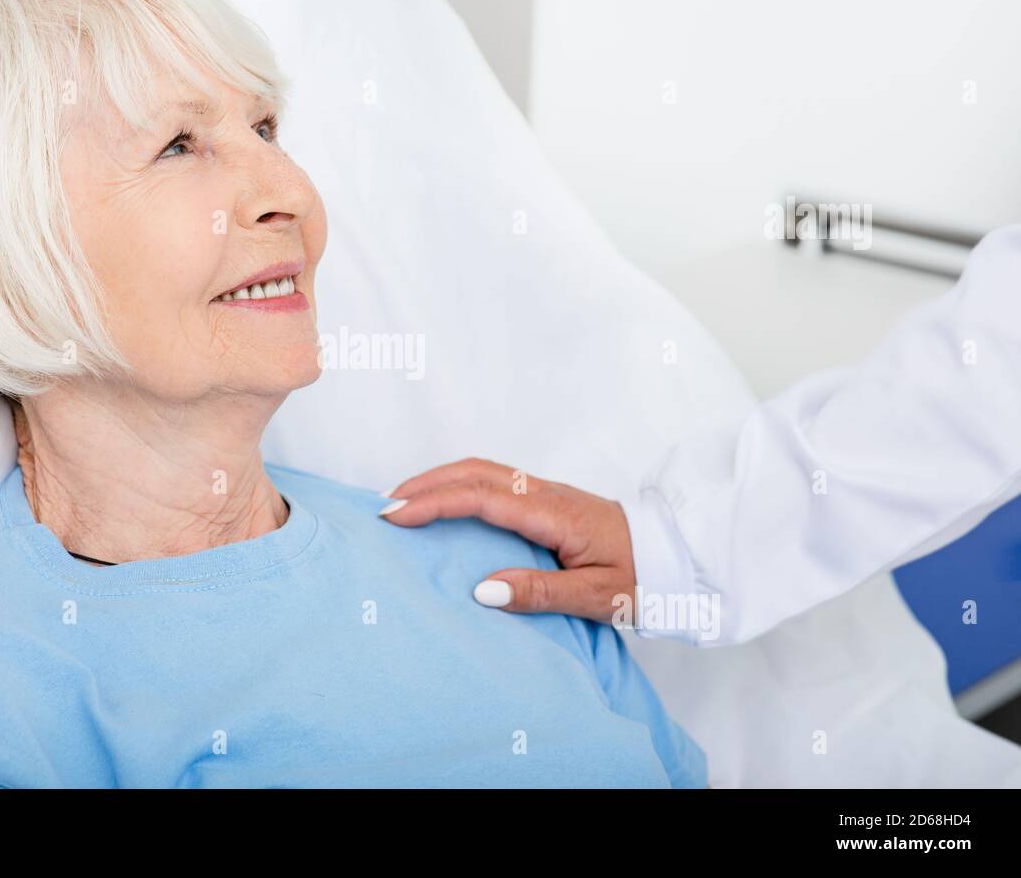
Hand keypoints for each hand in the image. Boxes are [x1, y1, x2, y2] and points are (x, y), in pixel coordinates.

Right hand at [380, 458, 637, 622]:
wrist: (683, 556)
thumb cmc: (645, 577)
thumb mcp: (597, 597)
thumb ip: (539, 592)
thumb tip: (481, 589)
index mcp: (553, 513)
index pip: (480, 498)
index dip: (433, 503)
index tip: (395, 515)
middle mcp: (545, 494)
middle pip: (474, 471)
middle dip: (425, 483)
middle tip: (384, 506)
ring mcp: (547, 493)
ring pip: (483, 471)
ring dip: (440, 481)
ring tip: (405, 503)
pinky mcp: (548, 501)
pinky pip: (494, 484)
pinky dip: (460, 487)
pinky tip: (447, 508)